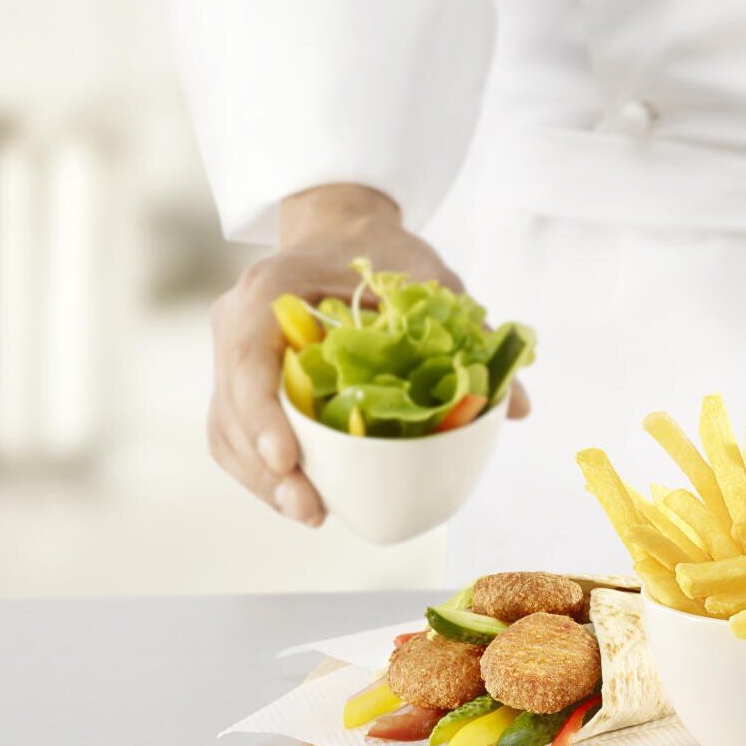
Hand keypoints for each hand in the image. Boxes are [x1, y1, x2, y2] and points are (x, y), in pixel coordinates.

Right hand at [207, 184, 529, 524]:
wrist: (344, 232)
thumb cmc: (385, 255)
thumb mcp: (433, 283)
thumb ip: (472, 337)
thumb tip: (518, 408)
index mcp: (272, 288)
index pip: (249, 355)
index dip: (262, 412)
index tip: (288, 459)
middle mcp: (236, 319)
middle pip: (233, 404)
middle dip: (267, 466)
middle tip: (311, 508)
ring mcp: (232, 353)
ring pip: (228, 428)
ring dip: (263, 480)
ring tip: (312, 513)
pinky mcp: (239, 382)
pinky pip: (236, 434)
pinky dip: (264, 472)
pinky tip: (304, 498)